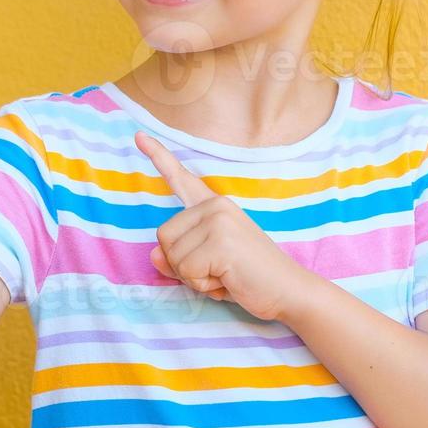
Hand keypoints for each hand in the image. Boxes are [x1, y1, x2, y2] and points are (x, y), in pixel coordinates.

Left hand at [136, 130, 317, 322]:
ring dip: (194, 277)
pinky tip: (228, 280)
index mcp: (214, 206)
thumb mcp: (205, 265)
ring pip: (172, 256)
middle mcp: (215, 206)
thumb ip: (177, 258)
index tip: (138, 136)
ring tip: (225, 274)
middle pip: (163, 237)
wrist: (288, 291)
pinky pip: (187, 270)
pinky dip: (203, 285)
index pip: (181, 178)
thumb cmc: (248, 278)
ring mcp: (218, 220)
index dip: (158, 156)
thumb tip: (154, 255)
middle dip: (182, 265)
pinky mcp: (221, 242)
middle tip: (217, 270)